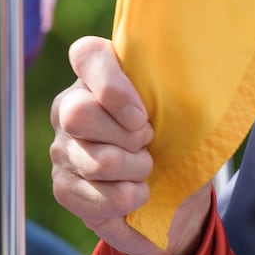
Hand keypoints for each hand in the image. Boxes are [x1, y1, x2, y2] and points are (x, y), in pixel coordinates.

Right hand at [50, 36, 211, 254]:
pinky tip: (138, 192)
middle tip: (149, 142)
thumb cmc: (183, 137)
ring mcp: (63, 148)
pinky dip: (129, 198)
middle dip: (128, 136)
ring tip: (148, 168)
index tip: (142, 115)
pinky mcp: (64, 187)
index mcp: (101, 76)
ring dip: (138, 171)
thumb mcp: (188, 108)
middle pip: (79, 114)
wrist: (178, 192)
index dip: (111, 83)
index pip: (87, 55)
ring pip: (97, 161)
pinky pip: (97, 197)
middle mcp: (71, 107)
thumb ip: (178, 87)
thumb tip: (190, 76)